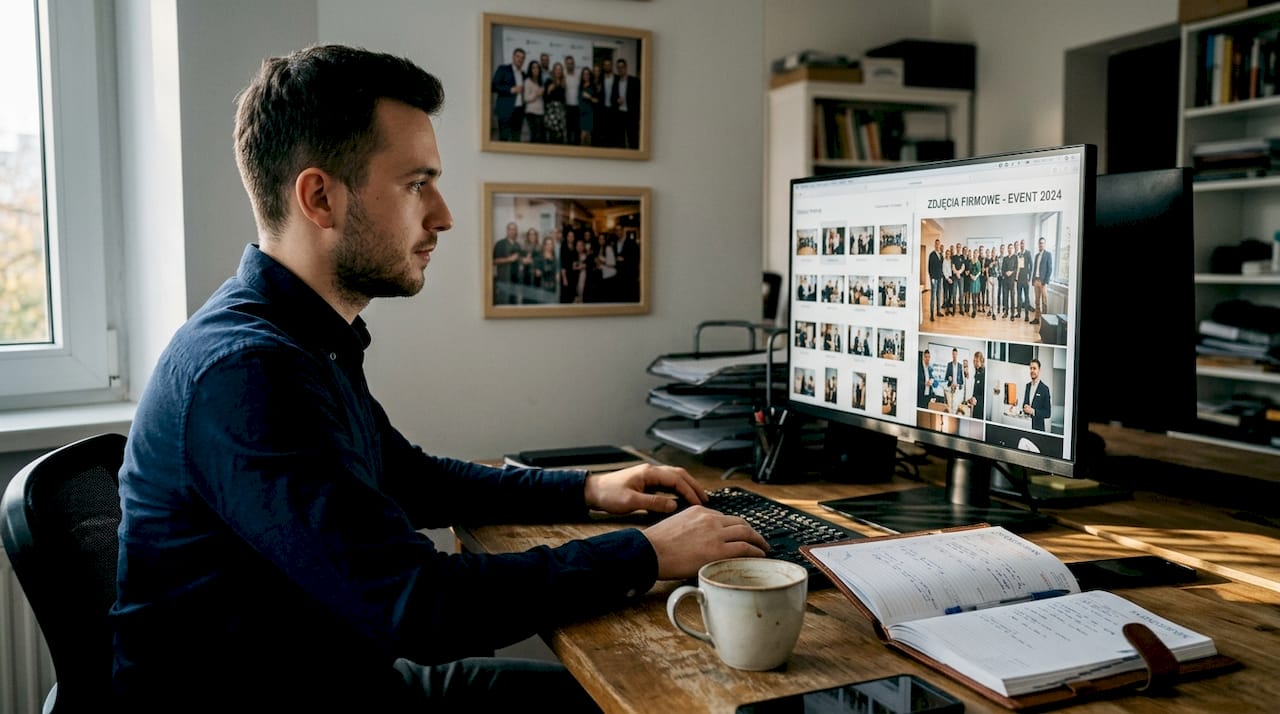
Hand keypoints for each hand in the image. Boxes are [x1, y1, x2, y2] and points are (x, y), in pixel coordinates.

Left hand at [583, 463, 706, 514]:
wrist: (592, 491)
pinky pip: (666, 483)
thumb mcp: (631, 502)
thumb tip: (674, 504)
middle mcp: (651, 471)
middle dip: (693, 486)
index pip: (676, 479)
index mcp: (649, 473)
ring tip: (697, 498)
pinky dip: (677, 489)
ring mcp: (648, 475)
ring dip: (686, 486)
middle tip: (705, 499)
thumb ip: (653, 503)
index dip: (689, 491)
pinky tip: (680, 498)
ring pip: (673, 477)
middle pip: (679, 474)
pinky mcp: (645, 482)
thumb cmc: (608, 495)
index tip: (699, 503)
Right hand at [642, 507, 768, 579]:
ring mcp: (716, 534)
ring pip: (746, 532)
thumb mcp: (675, 525)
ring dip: (758, 540)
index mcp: (699, 511)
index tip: (739, 535)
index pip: (724, 518)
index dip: (734, 528)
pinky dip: (756, 551)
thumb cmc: (656, 545)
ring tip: (763, 548)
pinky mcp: (718, 550)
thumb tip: (697, 541)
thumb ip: (691, 528)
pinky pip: (744, 548)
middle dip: (751, 531)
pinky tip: (760, 555)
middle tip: (758, 540)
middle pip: (740, 522)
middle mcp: (710, 519)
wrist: (649, 552)